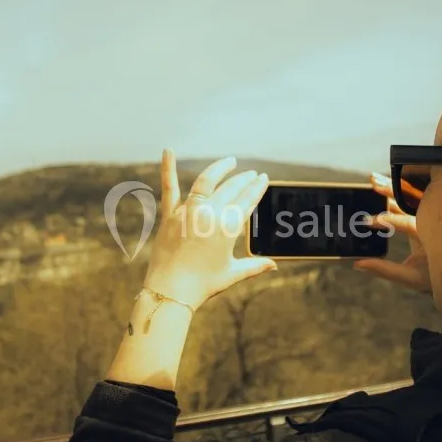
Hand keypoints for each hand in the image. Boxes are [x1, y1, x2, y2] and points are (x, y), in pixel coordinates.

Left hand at [143, 150, 276, 308]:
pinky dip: (167, 168)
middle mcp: (210, 215)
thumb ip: (255, 266)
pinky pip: (169, 188)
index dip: (257, 188)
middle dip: (244, 180)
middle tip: (250, 174)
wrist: (171, 292)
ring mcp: (188, 212)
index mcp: (228, 228)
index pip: (247, 201)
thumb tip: (273, 265)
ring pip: (206, 182)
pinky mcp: (169, 215)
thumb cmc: (203, 285)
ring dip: (220, 169)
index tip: (263, 178)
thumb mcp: (232, 274)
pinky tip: (168, 150)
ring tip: (230, 162)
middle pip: (231, 189)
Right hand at [354, 172, 432, 293]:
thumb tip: (359, 264)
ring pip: (408, 198)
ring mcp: (428, 216)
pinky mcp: (424, 215)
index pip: (405, 223)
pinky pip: (409, 202)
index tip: (367, 221)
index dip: (385, 220)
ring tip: (374, 179)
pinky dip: (397, 193)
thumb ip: (384, 270)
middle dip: (390, 192)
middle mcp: (431, 221)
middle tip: (373, 184)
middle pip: (409, 202)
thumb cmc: (434, 277)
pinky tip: (384, 184)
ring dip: (392, 188)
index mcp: (430, 235)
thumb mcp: (409, 278)